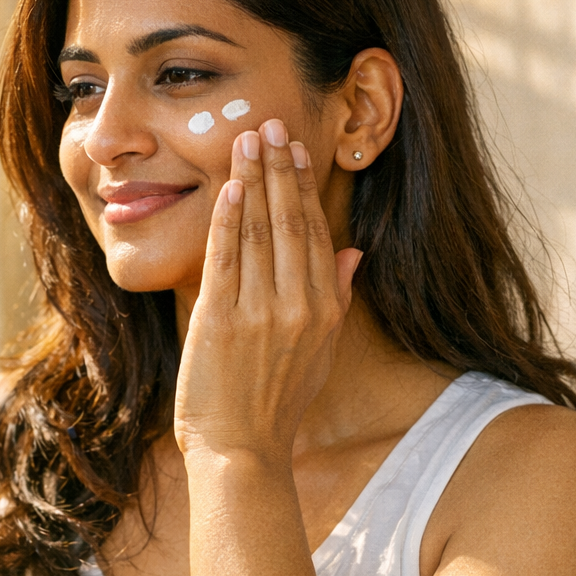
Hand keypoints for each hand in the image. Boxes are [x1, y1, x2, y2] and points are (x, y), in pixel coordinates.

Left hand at [173, 118, 361, 466]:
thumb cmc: (274, 403)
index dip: (303, 187)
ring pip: (259, 231)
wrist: (241, 451)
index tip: (295, 149)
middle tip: (271, 124)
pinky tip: (231, 186)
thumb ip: (336, 297)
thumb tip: (353, 252)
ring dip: (253, 180)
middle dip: (280, 169)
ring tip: (247, 139)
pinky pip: (228, 258)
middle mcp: (299, 307)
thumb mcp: (318, 352)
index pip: (315, 233)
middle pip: (290, 223)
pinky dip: (229, 219)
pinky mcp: (222, 320)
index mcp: (324, 311)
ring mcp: (261, 312)